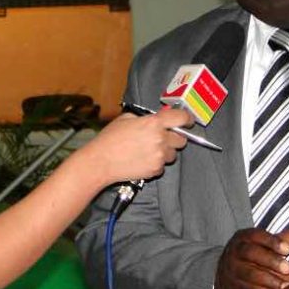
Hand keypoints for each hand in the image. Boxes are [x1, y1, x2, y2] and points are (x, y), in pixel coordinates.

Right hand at [78, 109, 192, 188]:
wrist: (101, 161)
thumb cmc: (110, 139)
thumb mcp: (126, 119)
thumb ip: (145, 118)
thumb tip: (157, 118)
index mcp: (154, 123)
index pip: (181, 118)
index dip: (186, 118)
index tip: (187, 120)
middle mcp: (160, 139)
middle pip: (181, 139)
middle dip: (174, 138)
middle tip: (163, 137)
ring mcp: (159, 156)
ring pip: (173, 154)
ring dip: (166, 152)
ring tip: (149, 151)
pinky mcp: (155, 170)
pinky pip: (163, 165)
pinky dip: (156, 163)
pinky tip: (143, 160)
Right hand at [214, 228, 288, 288]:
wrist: (227, 277)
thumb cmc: (252, 258)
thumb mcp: (265, 246)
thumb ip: (283, 240)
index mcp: (243, 237)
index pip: (257, 235)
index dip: (272, 241)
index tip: (288, 249)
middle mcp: (234, 251)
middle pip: (251, 253)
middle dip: (271, 260)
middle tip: (288, 268)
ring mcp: (231, 269)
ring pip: (249, 273)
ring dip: (269, 279)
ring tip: (285, 284)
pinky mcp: (233, 287)